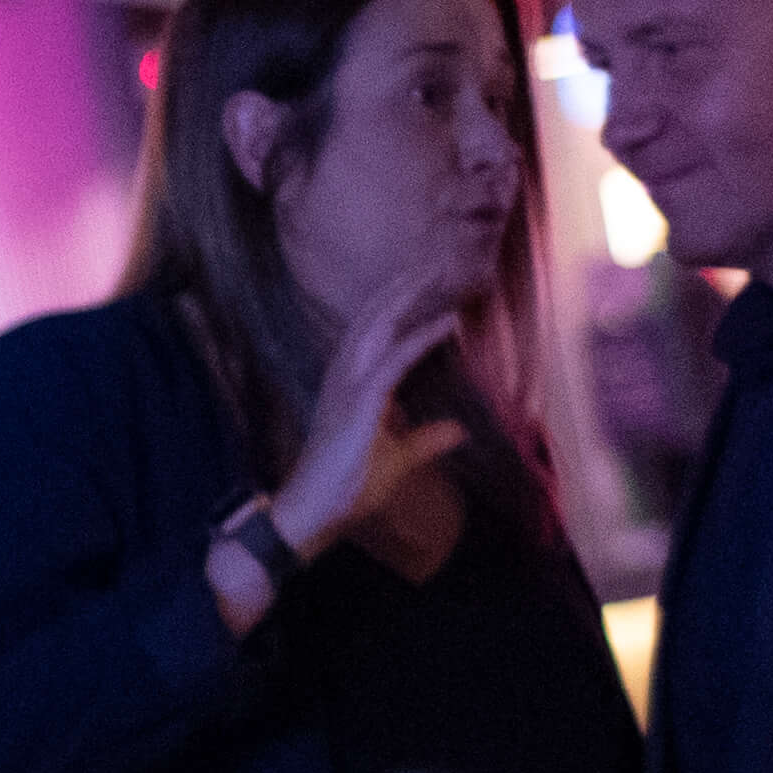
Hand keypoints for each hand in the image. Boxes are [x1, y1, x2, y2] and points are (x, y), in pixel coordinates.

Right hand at [265, 253, 482, 567]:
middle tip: (438, 259)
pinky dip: (422, 337)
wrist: (313, 513)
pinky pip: (395, 360)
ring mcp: (348, 386)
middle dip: (406, 285)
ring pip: (380, 325)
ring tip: (440, 272)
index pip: (375, 330)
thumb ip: (426, 440)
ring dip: (411, 296)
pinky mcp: (358, 403)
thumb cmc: (346, 487)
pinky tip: (449, 321)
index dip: (402, 303)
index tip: (431, 281)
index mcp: (350, 383)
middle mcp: (345, 375)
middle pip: (375, 315)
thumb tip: (459, 431)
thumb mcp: (398, 459)